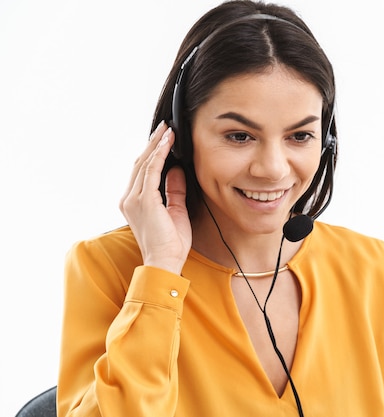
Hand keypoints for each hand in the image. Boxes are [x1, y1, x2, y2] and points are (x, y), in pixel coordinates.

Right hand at [119, 121, 191, 273]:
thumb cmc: (170, 243)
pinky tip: (167, 145)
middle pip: (140, 163)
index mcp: (134, 202)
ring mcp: (134, 199)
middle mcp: (129, 199)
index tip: (163, 139)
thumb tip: (176, 170)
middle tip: (164, 127)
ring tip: (167, 131)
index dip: (153, 153)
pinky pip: (151, 172)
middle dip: (153, 143)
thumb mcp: (176, 211)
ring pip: (144, 164)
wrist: (165, 262)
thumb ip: (174, 190)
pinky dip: (159, 156)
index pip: (142, 171)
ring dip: (157, 145)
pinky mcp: (144, 201)